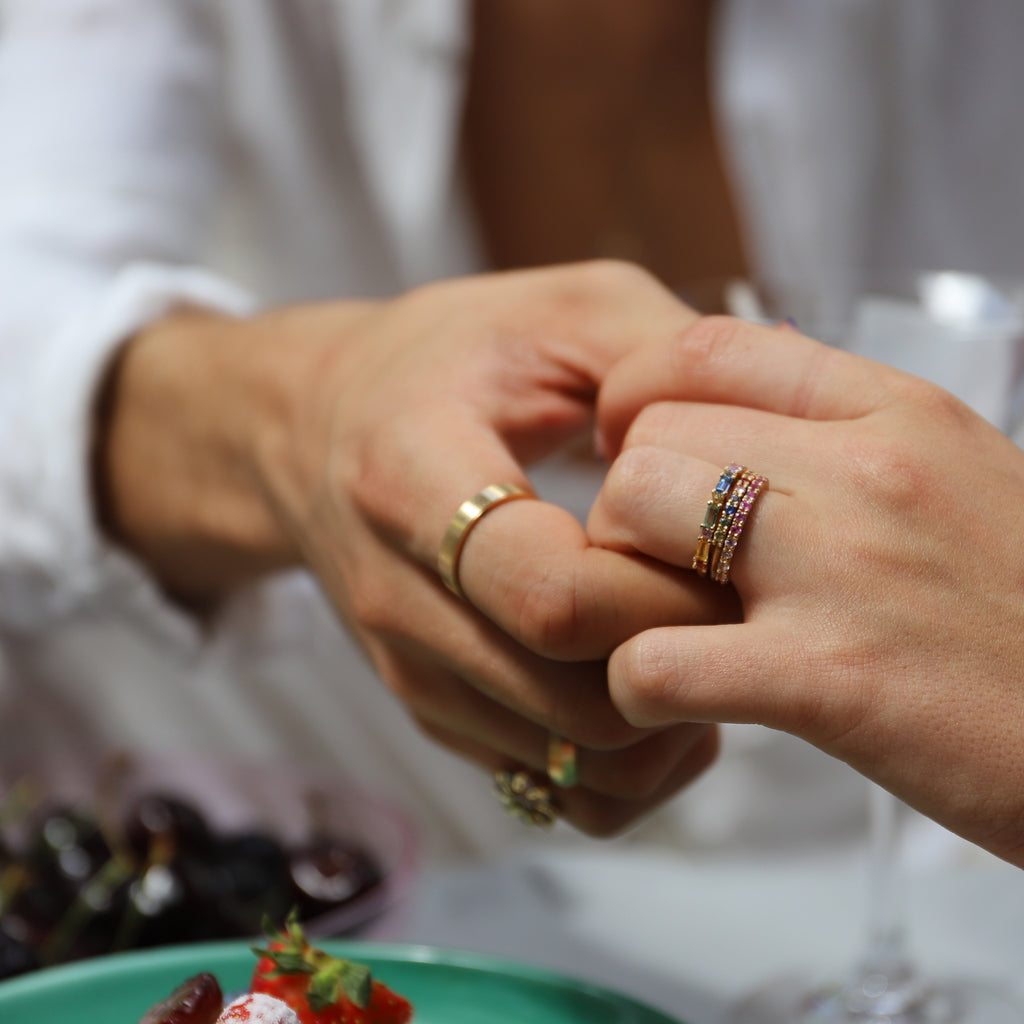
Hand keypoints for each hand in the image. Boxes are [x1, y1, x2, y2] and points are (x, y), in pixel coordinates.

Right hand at [98, 262, 736, 833]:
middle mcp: (400, 600)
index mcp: (411, 481)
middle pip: (574, 700)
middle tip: (731, 596)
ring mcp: (414, 672)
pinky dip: (630, 761)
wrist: (318, 430)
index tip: (711, 545)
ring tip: (700, 638)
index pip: (552, 596)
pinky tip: (652, 680)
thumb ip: (665, 354)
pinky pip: (555, 791)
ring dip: (668, 721)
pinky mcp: (436, 714)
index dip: (662, 591)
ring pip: (574, 765)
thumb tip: (758, 443)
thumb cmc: (443, 361)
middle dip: (685, 661)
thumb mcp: (556, 310)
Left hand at [588, 314, 1023, 862]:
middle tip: (648, 556)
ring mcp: (839, 572)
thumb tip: (744, 395)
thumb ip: (850, 431)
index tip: (637, 448)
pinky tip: (667, 699)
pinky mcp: (825, 683)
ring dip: (614, 575)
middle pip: (652, 435)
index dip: (637, 394)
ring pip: (632, 512)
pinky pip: (653, 662)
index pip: (704, 347)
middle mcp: (862, 472)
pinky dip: (634, 686)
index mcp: (896, 411)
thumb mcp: (960, 471)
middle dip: (624, 498)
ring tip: (654, 618)